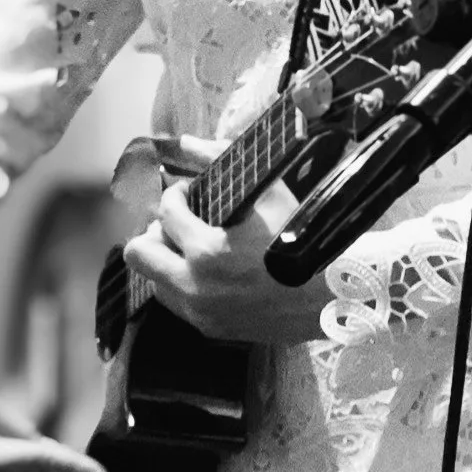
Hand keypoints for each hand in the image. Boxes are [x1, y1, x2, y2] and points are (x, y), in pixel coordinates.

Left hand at [122, 136, 332, 347]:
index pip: (166, 213)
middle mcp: (195, 287)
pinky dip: (183, 281)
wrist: (332, 294)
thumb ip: (220, 162)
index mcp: (208, 251)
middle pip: (139, 253)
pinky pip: (176, 302)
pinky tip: (210, 269)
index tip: (193, 192)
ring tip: (196, 244)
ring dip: (168, 257)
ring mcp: (200, 313)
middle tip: (184, 221)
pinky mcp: (210, 329)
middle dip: (158, 229)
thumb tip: (185, 142)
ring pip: (153, 280)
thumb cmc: (302, 236)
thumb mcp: (267, 192)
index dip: (177, 194)